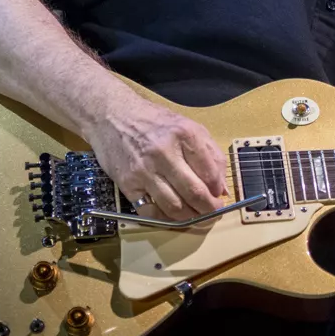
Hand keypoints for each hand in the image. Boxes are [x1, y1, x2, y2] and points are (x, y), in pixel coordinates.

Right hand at [84, 94, 229, 220]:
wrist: (112, 116)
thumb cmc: (155, 122)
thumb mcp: (190, 127)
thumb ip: (211, 155)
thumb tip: (222, 188)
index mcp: (185, 135)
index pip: (210, 173)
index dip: (218, 191)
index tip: (219, 197)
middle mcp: (164, 153)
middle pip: (194, 193)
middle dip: (209, 209)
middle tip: (213, 214)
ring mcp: (144, 170)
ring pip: (174, 206)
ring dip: (190, 218)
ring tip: (196, 217)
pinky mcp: (127, 184)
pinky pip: (150, 211)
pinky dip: (165, 219)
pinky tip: (173, 216)